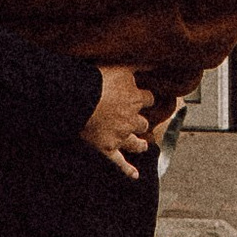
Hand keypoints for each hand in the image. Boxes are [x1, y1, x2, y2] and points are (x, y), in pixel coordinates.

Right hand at [82, 62, 158, 179]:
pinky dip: (127, 170)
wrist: (79, 99)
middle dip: (141, 122)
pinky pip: (119, 162)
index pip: (147, 98)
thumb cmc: (97, 81)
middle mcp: (131, 119)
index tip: (144, 98)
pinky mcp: (107, 148)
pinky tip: (135, 175)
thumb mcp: (121, 67)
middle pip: (142, 122)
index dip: (145, 98)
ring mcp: (120, 136)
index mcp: (135, 99)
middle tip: (141, 123)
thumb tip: (156, 61)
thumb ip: (140, 64)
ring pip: (135, 142)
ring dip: (140, 144)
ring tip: (143, 145)